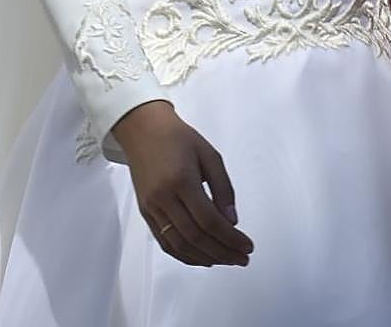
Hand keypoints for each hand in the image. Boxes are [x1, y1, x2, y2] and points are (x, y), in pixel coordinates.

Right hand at [111, 100, 253, 267]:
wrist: (144, 130)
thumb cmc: (178, 138)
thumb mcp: (210, 155)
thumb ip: (223, 188)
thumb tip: (232, 220)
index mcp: (182, 181)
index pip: (209, 221)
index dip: (230, 238)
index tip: (247, 246)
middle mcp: (164, 198)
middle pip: (195, 237)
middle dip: (222, 252)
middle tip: (241, 258)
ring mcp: (152, 208)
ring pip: (179, 245)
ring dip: (205, 258)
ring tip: (226, 260)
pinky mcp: (146, 213)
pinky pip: (165, 242)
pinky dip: (184, 255)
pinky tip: (202, 257)